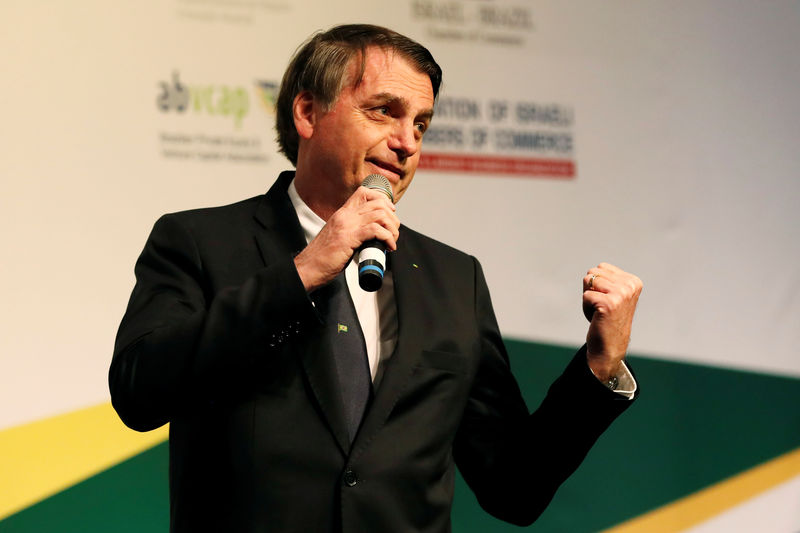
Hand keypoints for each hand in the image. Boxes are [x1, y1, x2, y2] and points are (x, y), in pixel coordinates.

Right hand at [294, 186, 398, 291]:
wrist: (308, 268)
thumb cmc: (323, 257)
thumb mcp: (339, 236)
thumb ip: (352, 230)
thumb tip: (371, 234)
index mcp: (342, 214)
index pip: (364, 192)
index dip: (381, 199)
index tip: (389, 212)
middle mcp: (345, 216)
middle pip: (377, 202)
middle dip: (392, 216)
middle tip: (394, 231)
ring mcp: (347, 226)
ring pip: (380, 214)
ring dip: (392, 228)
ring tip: (392, 240)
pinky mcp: (349, 238)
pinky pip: (376, 230)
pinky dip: (387, 238)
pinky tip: (388, 247)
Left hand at [582, 263, 642, 380]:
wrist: (610, 347)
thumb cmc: (608, 319)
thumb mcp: (613, 295)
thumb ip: (608, 279)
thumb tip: (594, 270)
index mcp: (633, 281)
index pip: (601, 267)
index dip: (597, 285)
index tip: (608, 301)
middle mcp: (630, 286)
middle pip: (593, 272)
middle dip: (591, 290)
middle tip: (602, 307)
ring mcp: (621, 294)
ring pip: (588, 281)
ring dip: (588, 298)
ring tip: (600, 312)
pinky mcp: (609, 304)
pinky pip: (585, 296)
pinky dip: (586, 308)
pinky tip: (598, 318)